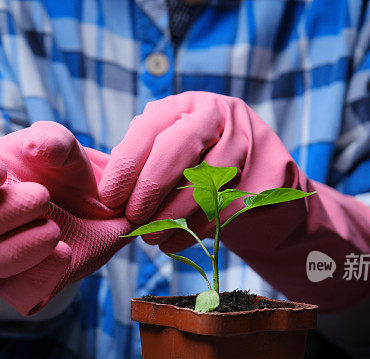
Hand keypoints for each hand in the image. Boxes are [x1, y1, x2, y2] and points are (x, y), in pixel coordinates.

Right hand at [0, 122, 132, 315]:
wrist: (93, 212)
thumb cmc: (62, 173)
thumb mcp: (63, 149)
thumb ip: (53, 140)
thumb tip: (35, 147)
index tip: (1, 171)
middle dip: (6, 213)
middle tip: (43, 197)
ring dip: (23, 247)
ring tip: (55, 230)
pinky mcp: (10, 287)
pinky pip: (16, 292)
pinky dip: (41, 276)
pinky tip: (64, 254)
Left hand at [98, 92, 369, 311]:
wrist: (260, 171)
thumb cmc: (197, 163)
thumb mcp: (169, 148)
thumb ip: (142, 159)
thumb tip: (104, 193)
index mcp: (184, 105)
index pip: (149, 130)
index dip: (125, 166)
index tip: (109, 199)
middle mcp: (217, 115)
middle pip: (178, 148)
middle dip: (149, 189)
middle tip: (131, 220)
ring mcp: (246, 142)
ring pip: (205, 180)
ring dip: (173, 216)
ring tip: (151, 237)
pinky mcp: (265, 174)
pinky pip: (226, 206)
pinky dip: (196, 230)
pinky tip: (175, 243)